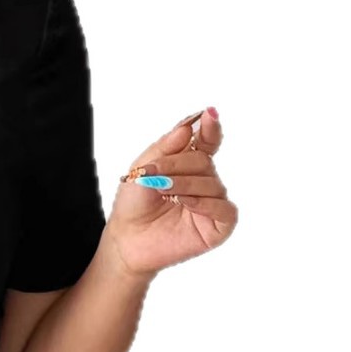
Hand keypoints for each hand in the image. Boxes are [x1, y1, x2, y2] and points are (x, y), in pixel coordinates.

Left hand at [102, 107, 237, 278]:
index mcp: (189, 165)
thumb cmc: (134, 203)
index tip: (209, 114)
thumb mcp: (143, 167)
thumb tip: (191, 124)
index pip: (207, 142)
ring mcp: (213, 203)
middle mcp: (205, 181)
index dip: (210, 127)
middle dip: (176, 164)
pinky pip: (223, 208)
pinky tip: (185, 202)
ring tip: (162, 191)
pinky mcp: (218, 225)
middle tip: (152, 173)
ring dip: (183, 184)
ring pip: (211, 183)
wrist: (126, 237)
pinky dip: (204, 203)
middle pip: (203, 160)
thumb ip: (167, 146)